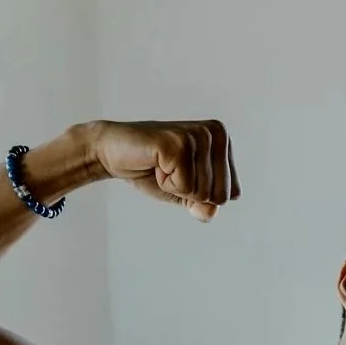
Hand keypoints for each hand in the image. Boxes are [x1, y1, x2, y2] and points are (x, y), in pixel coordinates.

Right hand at [85, 119, 239, 221]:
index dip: (201, 195)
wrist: (113, 153)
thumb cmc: (152, 171)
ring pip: (202, 192)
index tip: (181, 174)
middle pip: (220, 195)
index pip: (232, 193)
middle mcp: (216, 133)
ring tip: (162, 165)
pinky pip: (184, 187)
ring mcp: (198, 135)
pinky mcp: (178, 143)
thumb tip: (210, 211)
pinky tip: (155, 163)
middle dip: (190, 192)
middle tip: (170, 170)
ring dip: (175, 186)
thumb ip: (205, 206)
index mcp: (223, 141)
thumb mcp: (187, 194)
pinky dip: (165, 183)